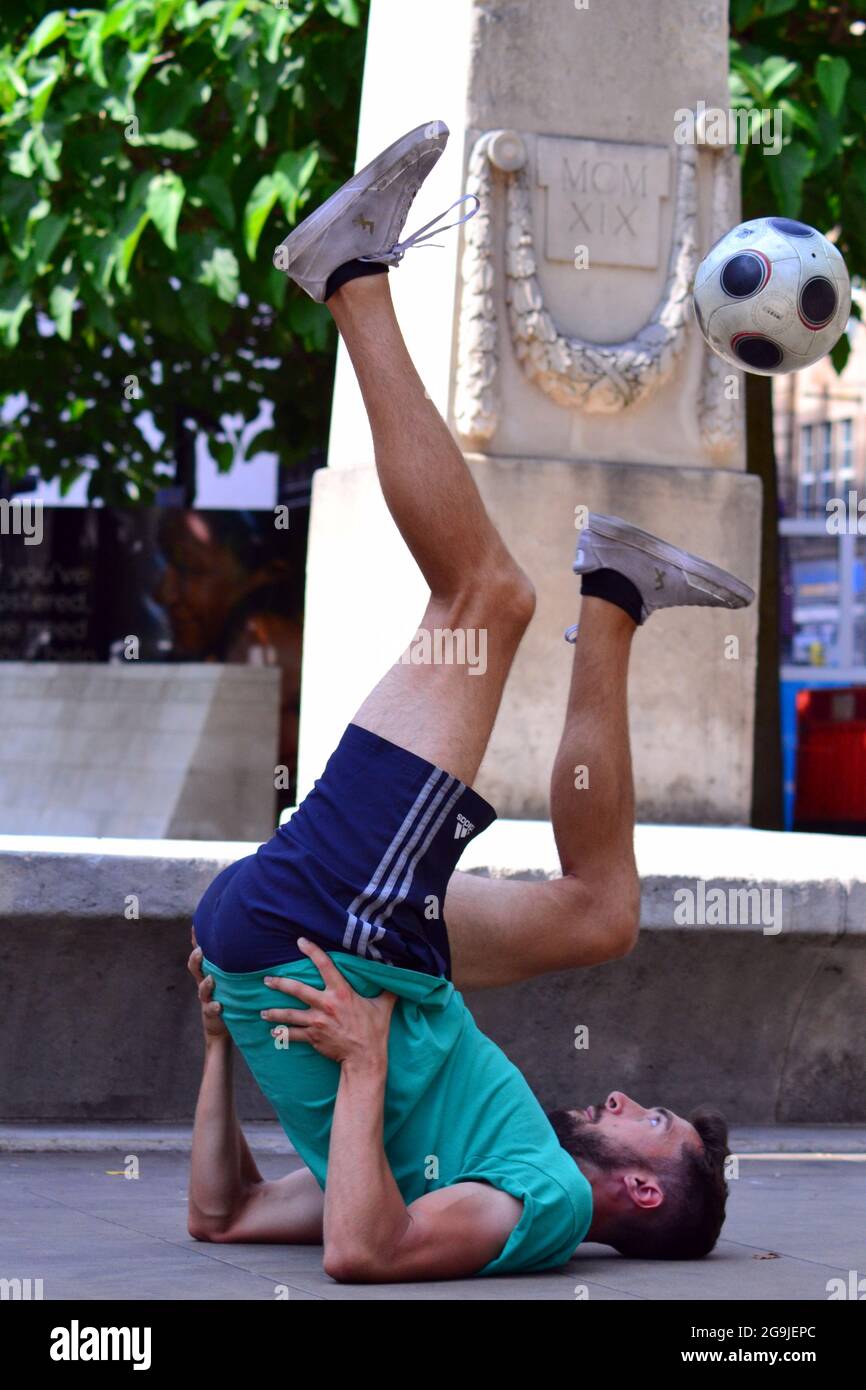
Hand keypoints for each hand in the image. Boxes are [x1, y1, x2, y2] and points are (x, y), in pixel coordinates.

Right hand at [188, 928, 228, 1041]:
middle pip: (195, 968)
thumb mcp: (232, 973)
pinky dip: (213, 1007)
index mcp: (209, 970)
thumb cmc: (232, 991)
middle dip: (196, 959)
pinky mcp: (211, 1012)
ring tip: (211, 980)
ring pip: (201, 989)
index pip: (200, 953)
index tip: (195, 926)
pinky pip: (210, 1009)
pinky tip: (218, 1005)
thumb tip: (253, 935)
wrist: (223, 1022)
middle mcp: (205, 982)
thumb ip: (238, 958)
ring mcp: (207, 997)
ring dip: (205, 984)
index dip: (195, 940)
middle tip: (200, 951)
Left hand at [261, 938, 395, 1069]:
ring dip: (274, 1013)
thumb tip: (399, 975)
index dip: (312, 951)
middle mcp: (326, 1005)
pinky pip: (292, 1035)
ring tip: (262, 1012)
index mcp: (342, 993)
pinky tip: (272, 1032)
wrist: (365, 1058)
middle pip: (297, 990)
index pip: (325, 966)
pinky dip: (282, 1034)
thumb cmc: (375, 1031)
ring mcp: (317, 1022)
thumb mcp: (383, 1006)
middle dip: (280, 983)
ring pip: (289, 1015)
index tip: (300, 942)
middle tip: (267, 980)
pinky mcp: (313, 1037)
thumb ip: (387, 990)